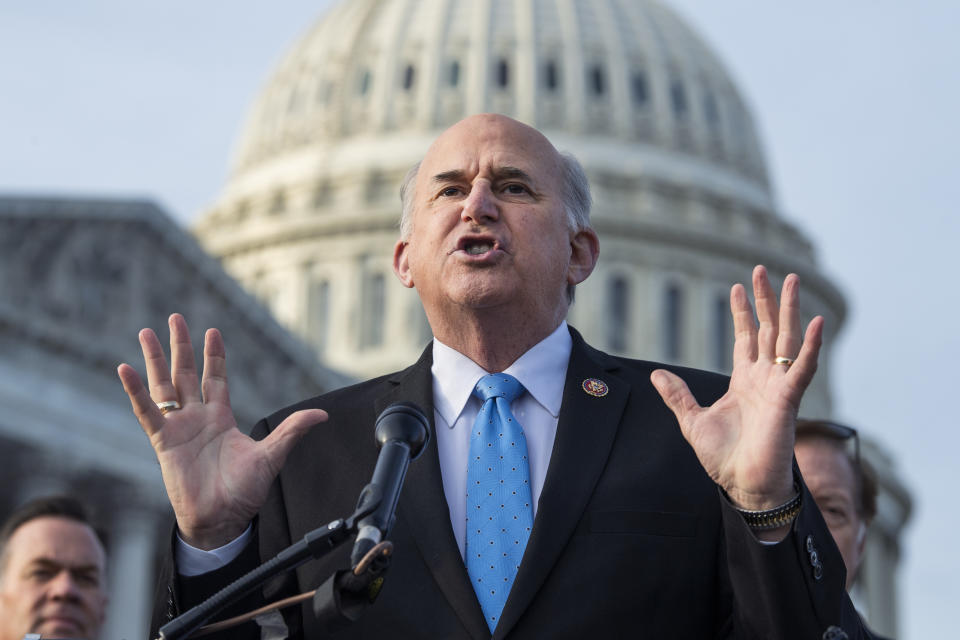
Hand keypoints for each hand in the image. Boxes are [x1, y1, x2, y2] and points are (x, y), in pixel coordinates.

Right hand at [117, 313, 326, 548]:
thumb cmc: (245, 493)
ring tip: (146, 332)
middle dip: (182, 346)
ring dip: (155, 360)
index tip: (212, 330)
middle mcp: (198, 418)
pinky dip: (135, 392)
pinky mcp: (163, 442)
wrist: (222, 520)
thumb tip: (322, 414)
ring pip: (164, 386)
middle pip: (187, 373)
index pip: (216, 378)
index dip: (214, 355)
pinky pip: (147, 412)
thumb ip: (292, 431)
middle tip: (175, 318)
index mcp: (221, 418)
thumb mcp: (272, 456)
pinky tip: (125, 369)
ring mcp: (178, 428)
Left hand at [651, 266, 821, 516]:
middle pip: (769, 330)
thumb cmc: (723, 459)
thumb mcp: (692, 421)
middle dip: (767, 300)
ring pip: (788, 340)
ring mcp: (779, 388)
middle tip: (764, 269)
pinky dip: (812, 346)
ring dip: (790, 310)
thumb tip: (657, 375)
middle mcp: (766, 379)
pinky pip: (804, 369)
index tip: (738, 285)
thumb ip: (677, 396)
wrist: (742, 487)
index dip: (743, 312)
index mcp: (745, 381)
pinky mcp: (789, 401)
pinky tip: (817, 322)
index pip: (746, 338)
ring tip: (791, 280)